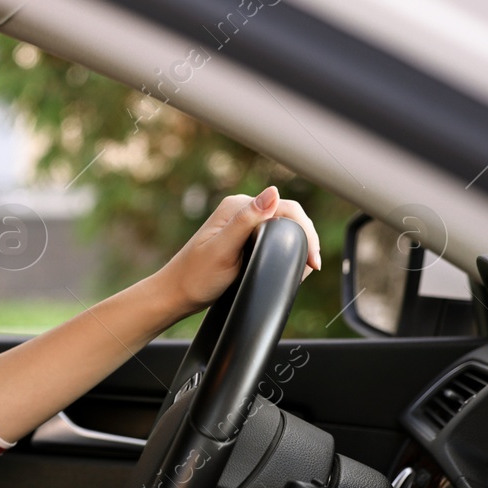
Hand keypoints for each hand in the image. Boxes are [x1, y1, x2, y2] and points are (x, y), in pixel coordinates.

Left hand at [154, 186, 321, 316]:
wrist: (175, 296)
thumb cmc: (195, 277)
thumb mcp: (223, 250)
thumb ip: (247, 221)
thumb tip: (273, 192)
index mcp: (236, 206)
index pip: (285, 208)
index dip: (305, 231)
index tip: (312, 260)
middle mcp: (239, 210)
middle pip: (286, 216)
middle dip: (305, 238)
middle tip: (312, 267)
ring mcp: (240, 224)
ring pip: (281, 227)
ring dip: (297, 243)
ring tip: (305, 267)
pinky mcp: (241, 239)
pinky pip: (271, 237)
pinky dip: (284, 249)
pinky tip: (289, 263)